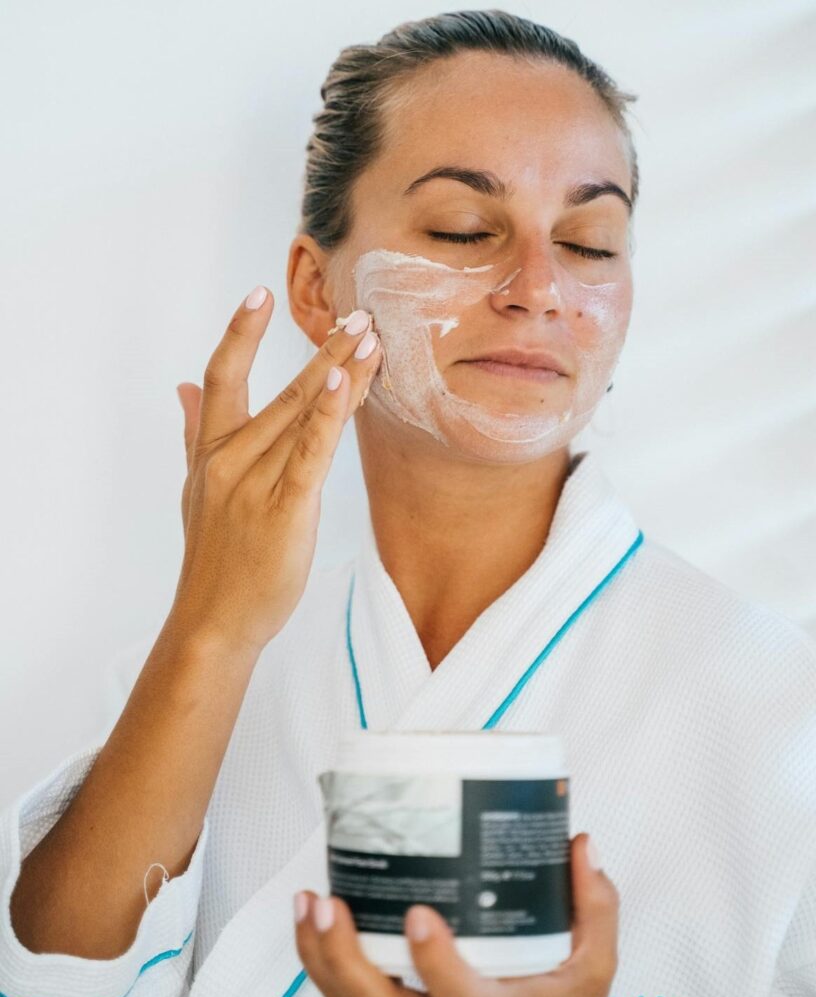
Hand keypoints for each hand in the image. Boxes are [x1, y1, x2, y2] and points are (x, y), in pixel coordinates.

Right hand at [170, 288, 381, 655]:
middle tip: (359, 315)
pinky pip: (310, 453)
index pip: (222, 377)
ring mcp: (255, 483)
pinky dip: (327, 415)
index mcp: (210, 452)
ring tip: (370, 338)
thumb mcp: (194, 490)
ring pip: (303, 415)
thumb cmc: (213, 558)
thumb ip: (193, 434)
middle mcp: (231, 460)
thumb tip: (182, 387)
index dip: (238, 333)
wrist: (213, 621)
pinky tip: (343, 382)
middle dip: (324, 349)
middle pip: (281, 390)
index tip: (259, 294)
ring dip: (340, 373)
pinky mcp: (285, 509)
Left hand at [294, 833, 617, 996]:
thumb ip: (596, 907)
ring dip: (320, 959)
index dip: (434, 963)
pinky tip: (313, 921)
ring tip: (310, 902)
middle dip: (345, 959)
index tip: (419, 916)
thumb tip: (582, 845)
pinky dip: (322, 967)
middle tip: (331, 904)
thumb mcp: (594, 967)